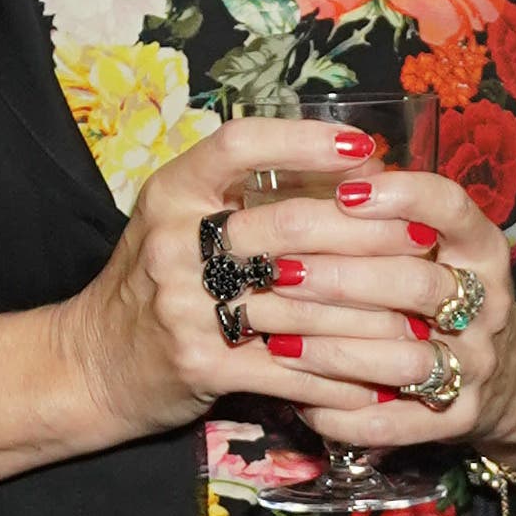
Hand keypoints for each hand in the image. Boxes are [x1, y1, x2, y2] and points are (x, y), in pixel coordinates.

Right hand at [48, 117, 413, 446]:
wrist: (91, 363)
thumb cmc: (156, 281)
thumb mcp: (181, 219)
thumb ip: (248, 193)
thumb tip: (355, 166)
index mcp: (171, 193)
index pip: (238, 145)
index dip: (303, 140)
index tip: (365, 148)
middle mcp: (174, 242)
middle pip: (289, 226)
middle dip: (369, 234)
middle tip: (424, 239)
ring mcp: (185, 305)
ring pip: (303, 302)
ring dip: (372, 313)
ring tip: (423, 312)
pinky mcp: (201, 364)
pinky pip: (290, 366)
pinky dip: (340, 374)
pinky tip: (381, 375)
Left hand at [243, 165, 515, 456]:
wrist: (504, 375)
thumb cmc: (440, 291)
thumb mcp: (435, 246)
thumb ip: (384, 219)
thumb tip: (312, 171)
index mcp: (482, 247)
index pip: (451, 208)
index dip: (401, 196)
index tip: (345, 191)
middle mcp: (487, 303)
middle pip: (416, 283)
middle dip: (339, 277)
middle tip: (276, 271)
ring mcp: (477, 363)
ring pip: (403, 356)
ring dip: (332, 347)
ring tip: (274, 336)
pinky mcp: (459, 417)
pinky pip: (394, 421)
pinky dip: (342, 411)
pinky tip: (298, 398)